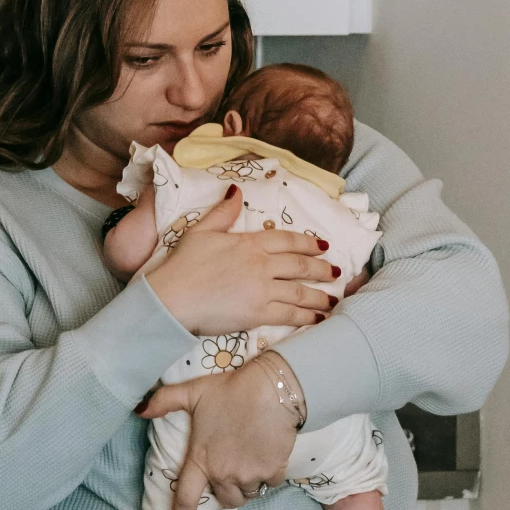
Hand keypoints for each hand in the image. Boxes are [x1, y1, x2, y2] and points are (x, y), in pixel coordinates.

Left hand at [140, 354, 303, 509]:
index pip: (186, 497)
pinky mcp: (273, 471)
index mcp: (201, 459)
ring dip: (248, 484)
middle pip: (226, 500)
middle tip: (231, 472)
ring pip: (249, 494)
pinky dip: (268, 475)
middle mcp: (224, 473)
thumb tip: (139, 410)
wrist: (272, 389)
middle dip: (228, 491)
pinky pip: (269, 483)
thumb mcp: (193, 391)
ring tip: (249, 463)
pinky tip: (267, 455)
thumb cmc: (230, 390)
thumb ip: (164, 401)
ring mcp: (249, 474)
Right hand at [145, 184, 338, 334]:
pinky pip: (290, 315)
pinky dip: (308, 317)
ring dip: (320, 295)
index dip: (308, 243)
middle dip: (322, 269)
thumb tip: (235, 189)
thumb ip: (222, 212)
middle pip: (300, 265)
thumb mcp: (201, 231)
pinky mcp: (259, 313)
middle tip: (336, 273)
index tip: (324, 247)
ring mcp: (262, 289)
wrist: (172, 298)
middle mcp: (261, 264)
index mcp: (249, 243)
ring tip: (333, 299)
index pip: (287, 240)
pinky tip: (319, 319)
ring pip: (300, 291)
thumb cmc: (183, 265)